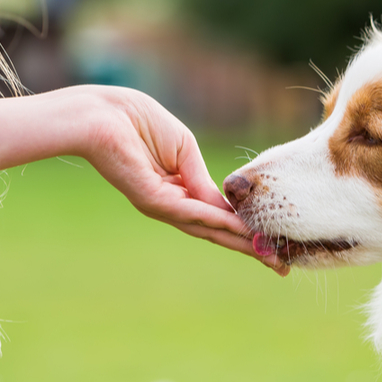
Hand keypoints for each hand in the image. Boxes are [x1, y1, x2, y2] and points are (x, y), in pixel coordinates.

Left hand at [0, 85, 287, 274]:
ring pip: (207, 229)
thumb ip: (203, 178)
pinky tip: (240, 229)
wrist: (101, 113)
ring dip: (240, 242)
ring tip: (268, 255)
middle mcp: (171, 205)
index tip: (273, 244)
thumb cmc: (138, 122)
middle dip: (248, 248)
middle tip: (280, 268)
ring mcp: (161, 205)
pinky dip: (217, 221)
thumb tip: (226, 206)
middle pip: (215, 232)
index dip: (245, 230)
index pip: (217, 217)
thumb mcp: (184, 149)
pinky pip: (191, 213)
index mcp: (179, 191)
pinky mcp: (151, 200)